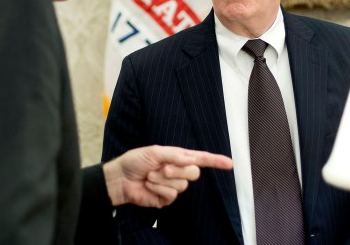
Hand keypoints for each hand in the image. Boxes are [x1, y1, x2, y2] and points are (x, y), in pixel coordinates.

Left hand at [102, 145, 232, 207]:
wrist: (120, 179)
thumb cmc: (135, 161)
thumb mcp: (155, 151)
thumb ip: (175, 155)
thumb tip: (191, 159)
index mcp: (177, 157)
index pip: (201, 158)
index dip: (216, 161)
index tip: (230, 164)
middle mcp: (178, 170)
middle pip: (194, 172)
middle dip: (177, 170)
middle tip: (161, 168)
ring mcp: (173, 185)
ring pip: (182, 185)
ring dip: (164, 180)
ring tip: (150, 176)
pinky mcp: (166, 198)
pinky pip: (171, 195)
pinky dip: (159, 189)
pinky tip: (149, 186)